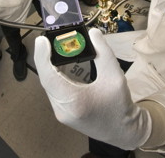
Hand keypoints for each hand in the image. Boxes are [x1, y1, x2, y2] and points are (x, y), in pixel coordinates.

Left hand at [34, 28, 150, 149]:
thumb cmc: (119, 105)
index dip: (42, 57)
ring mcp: (61, 113)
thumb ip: (103, 52)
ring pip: (49, 85)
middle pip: (47, 79)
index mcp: (73, 102)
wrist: (123, 131)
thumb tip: (93, 33)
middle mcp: (62, 109)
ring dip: (50, 66)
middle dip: (46, 58)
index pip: (49, 77)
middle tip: (50, 40)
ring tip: (53, 48)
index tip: (42, 40)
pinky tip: (60, 64)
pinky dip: (55, 75)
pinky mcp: (63, 112)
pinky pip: (54, 90)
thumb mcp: (115, 75)